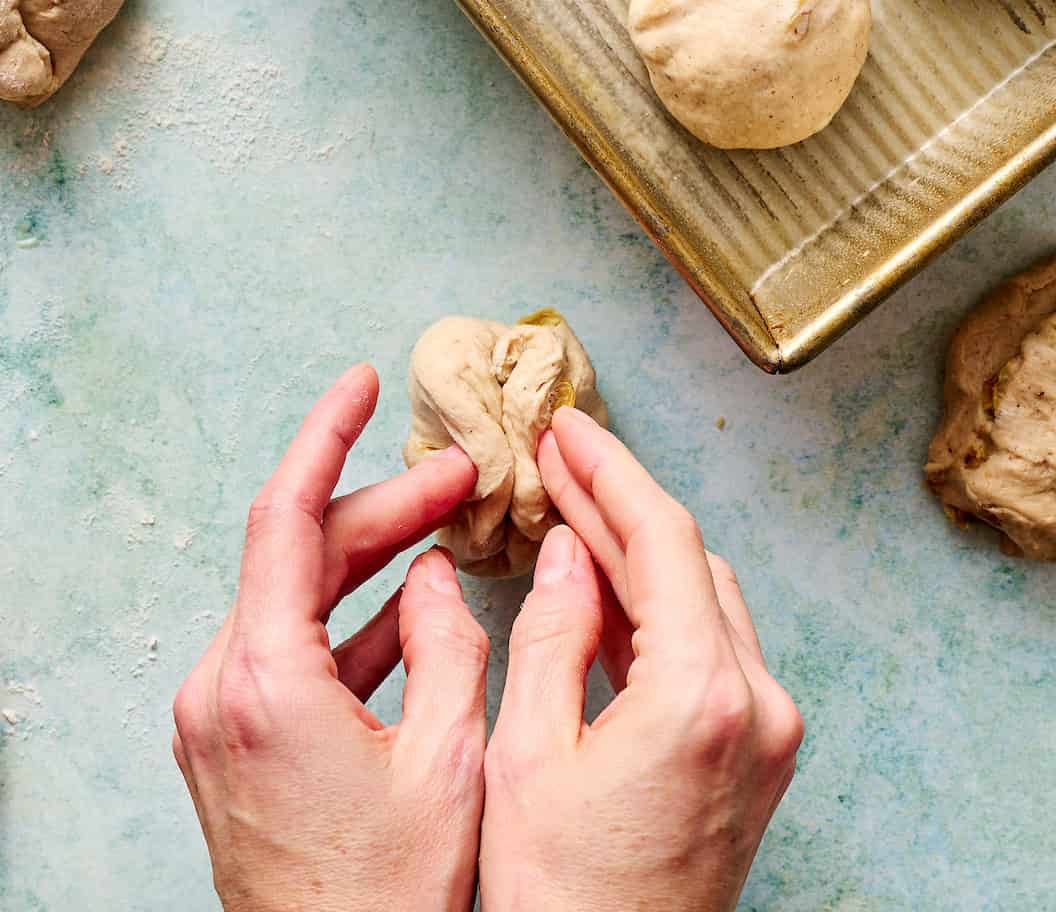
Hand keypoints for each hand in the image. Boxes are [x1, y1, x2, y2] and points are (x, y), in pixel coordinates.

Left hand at [173, 364, 488, 911]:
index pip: (285, 516)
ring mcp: (222, 717)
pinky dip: (353, 622)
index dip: (326, 434)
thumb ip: (448, 644)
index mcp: (265, 681)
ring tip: (450, 525)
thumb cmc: (392, 895)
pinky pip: (295, 651)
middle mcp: (224, 688)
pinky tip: (412, 606)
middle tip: (461, 477)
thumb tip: (433, 572)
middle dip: (386, 508)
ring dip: (374, 562)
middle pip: (302, 554)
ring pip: (299, 600)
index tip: (360, 383)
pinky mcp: (237, 741)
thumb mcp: (450, 760)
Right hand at [481, 406, 802, 911]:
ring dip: (636, 548)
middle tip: (559, 455)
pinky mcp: (756, 750)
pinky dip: (654, 604)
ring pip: (701, 596)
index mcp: (702, 697)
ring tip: (570, 504)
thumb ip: (552, 632)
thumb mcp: (526, 753)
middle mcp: (757, 704)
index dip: (608, 470)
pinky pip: (707, 644)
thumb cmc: (557, 893)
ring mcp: (766, 729)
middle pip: (687, 560)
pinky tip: (601, 580)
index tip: (566, 427)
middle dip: (618, 502)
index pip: (661, 539)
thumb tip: (570, 545)